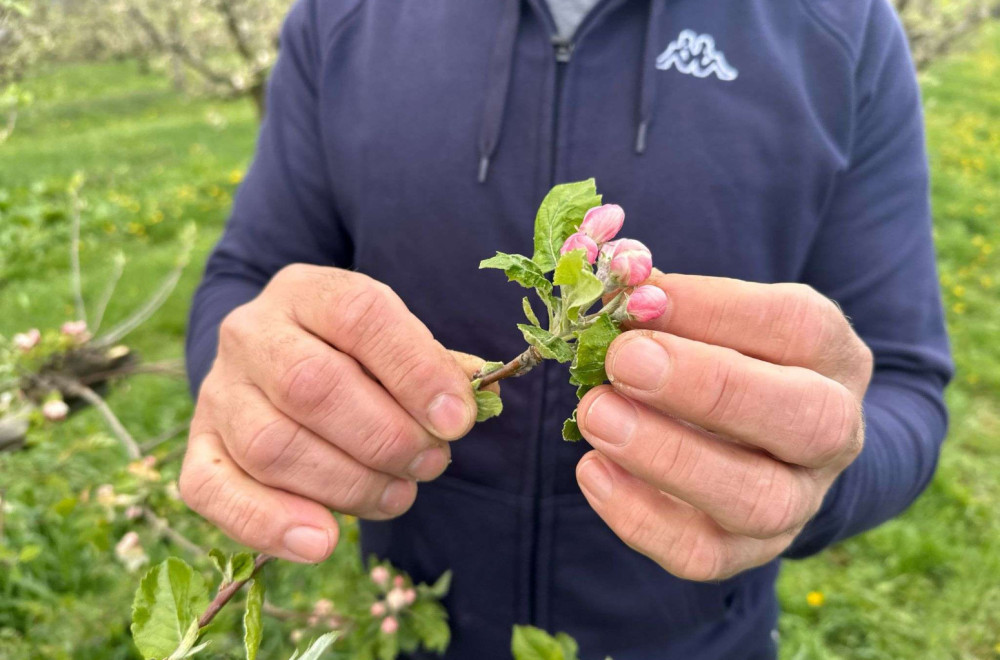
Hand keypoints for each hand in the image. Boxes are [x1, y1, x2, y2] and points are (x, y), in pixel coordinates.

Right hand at [180, 265, 480, 562]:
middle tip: (431, 462)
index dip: (414, 370)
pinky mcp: (198, 448)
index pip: (360, 315)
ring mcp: (217, 391)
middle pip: (312, 386)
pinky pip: (214, 491)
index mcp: (308, 291)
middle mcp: (251, 332)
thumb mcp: (392, 339)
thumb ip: (431, 364)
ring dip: (348, 484)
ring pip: (272, 445)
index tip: (457, 419)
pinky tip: (322, 541)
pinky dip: (268, 523)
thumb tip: (472, 394)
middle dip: (385, 437)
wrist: (275, 359)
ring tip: (399, 496)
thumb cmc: (354, 355)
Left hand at [575, 272, 872, 580]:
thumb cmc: (728, 358)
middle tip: (624, 360)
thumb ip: (672, 301)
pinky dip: (639, 516)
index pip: (797, 327)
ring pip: (757, 499)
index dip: (715, 309)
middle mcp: (833, 434)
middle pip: (803, 420)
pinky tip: (591, 469)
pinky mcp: (745, 551)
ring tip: (595, 414)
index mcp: (831, 357)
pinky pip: (701, 554)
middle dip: (708, 388)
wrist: (764, 445)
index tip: (641, 295)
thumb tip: (617, 278)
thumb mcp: (716, 318)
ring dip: (667, 456)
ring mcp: (796, 502)